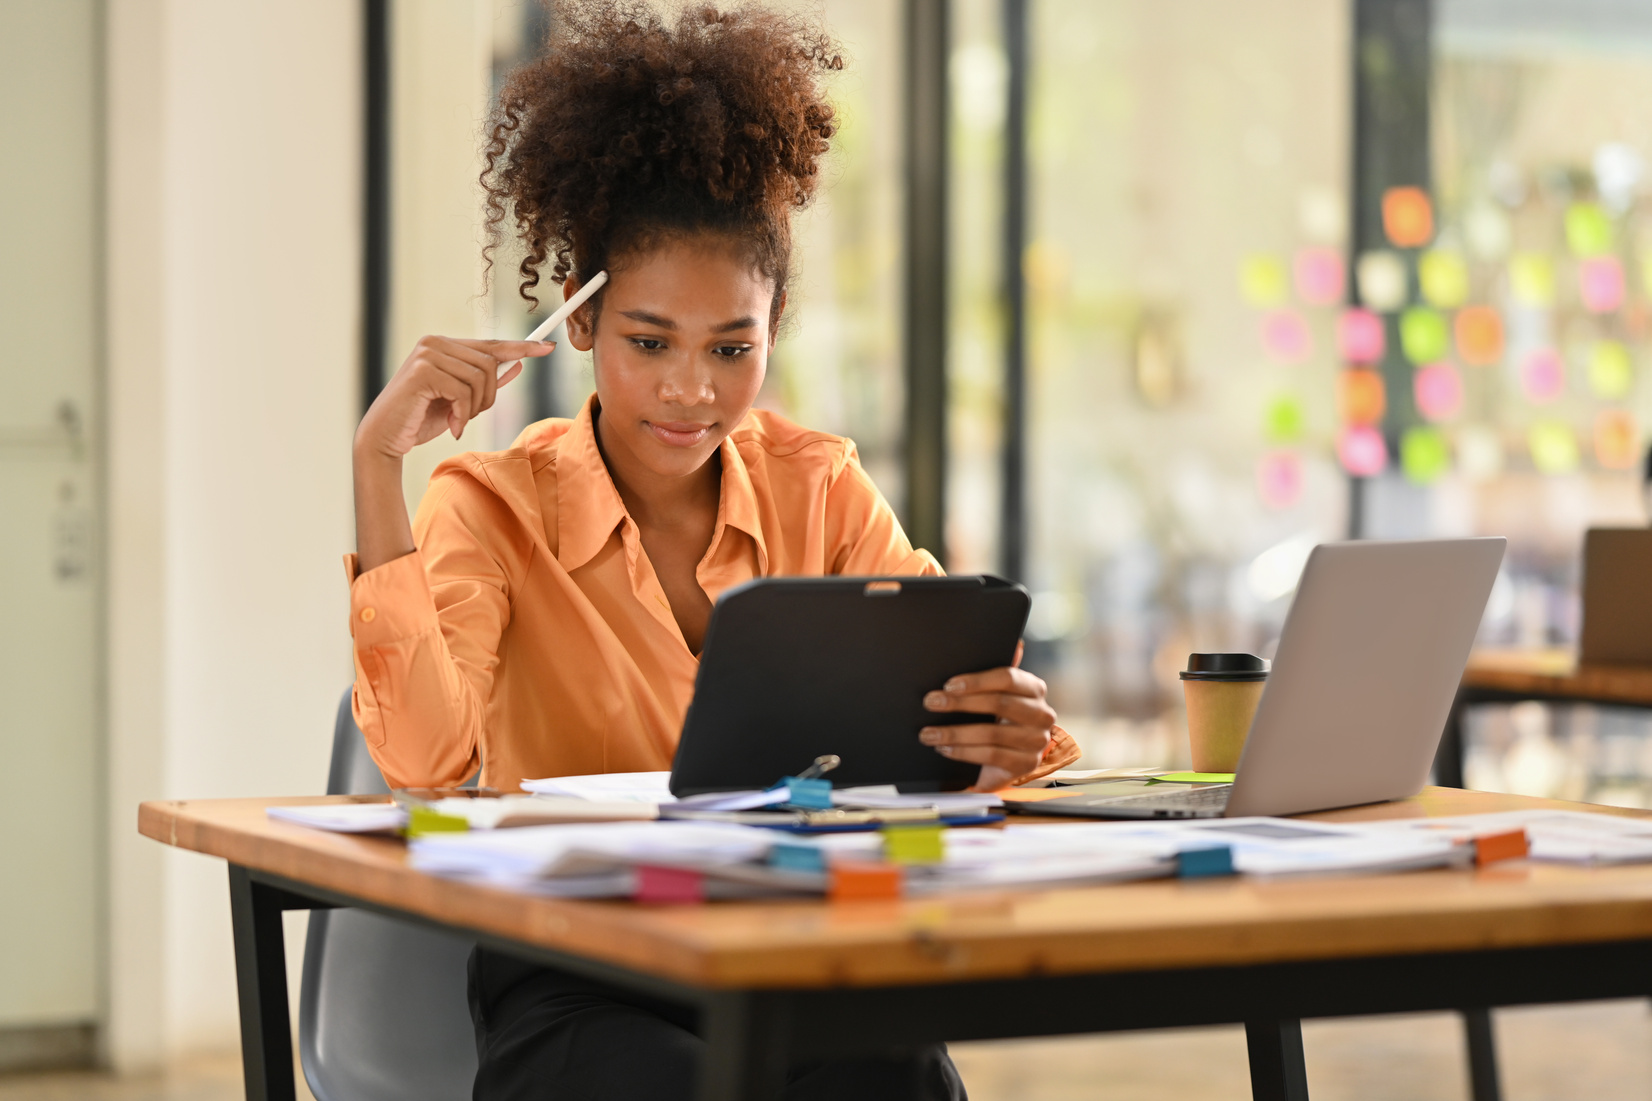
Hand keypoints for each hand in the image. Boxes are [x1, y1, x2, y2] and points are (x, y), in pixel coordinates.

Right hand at [351, 336, 551, 573]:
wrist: (386, 439)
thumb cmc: (421, 419)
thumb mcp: (460, 401)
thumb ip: (485, 382)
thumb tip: (517, 364)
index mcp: (444, 344)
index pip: (491, 344)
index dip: (522, 347)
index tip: (549, 348)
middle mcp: (435, 342)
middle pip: (490, 363)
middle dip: (489, 396)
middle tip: (469, 416)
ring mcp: (428, 354)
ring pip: (481, 377)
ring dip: (475, 407)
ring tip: (458, 420)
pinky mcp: (423, 371)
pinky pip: (464, 391)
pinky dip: (463, 413)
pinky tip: (451, 425)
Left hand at [919, 642, 1055, 790]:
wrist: (1006, 760)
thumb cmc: (997, 718)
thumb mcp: (995, 693)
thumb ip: (997, 672)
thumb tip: (1016, 644)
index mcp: (1035, 688)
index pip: (1008, 678)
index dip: (977, 681)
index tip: (948, 685)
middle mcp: (1042, 714)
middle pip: (999, 704)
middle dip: (959, 703)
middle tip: (931, 703)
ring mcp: (1036, 741)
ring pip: (991, 733)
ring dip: (954, 733)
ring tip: (929, 733)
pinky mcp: (1026, 765)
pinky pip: (991, 755)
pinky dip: (963, 752)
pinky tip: (944, 749)